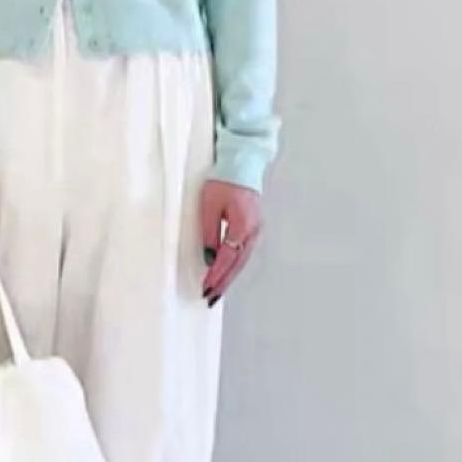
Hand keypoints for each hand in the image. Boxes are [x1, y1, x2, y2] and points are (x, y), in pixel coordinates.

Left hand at [199, 178, 264, 306]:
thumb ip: (209, 232)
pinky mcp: (253, 226)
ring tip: (217, 291)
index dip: (216, 275)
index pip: (227, 258)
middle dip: (223, 283)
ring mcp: (255, 229)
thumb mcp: (209, 205)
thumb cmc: (223, 180)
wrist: (241, 163)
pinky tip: (227, 272)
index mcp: (242, 226)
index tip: (206, 288)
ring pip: (242, 260)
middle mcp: (252, 231)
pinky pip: (244, 252)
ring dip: (229, 277)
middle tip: (210, 298)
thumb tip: (210, 258)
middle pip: (237, 264)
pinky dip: (234, 265)